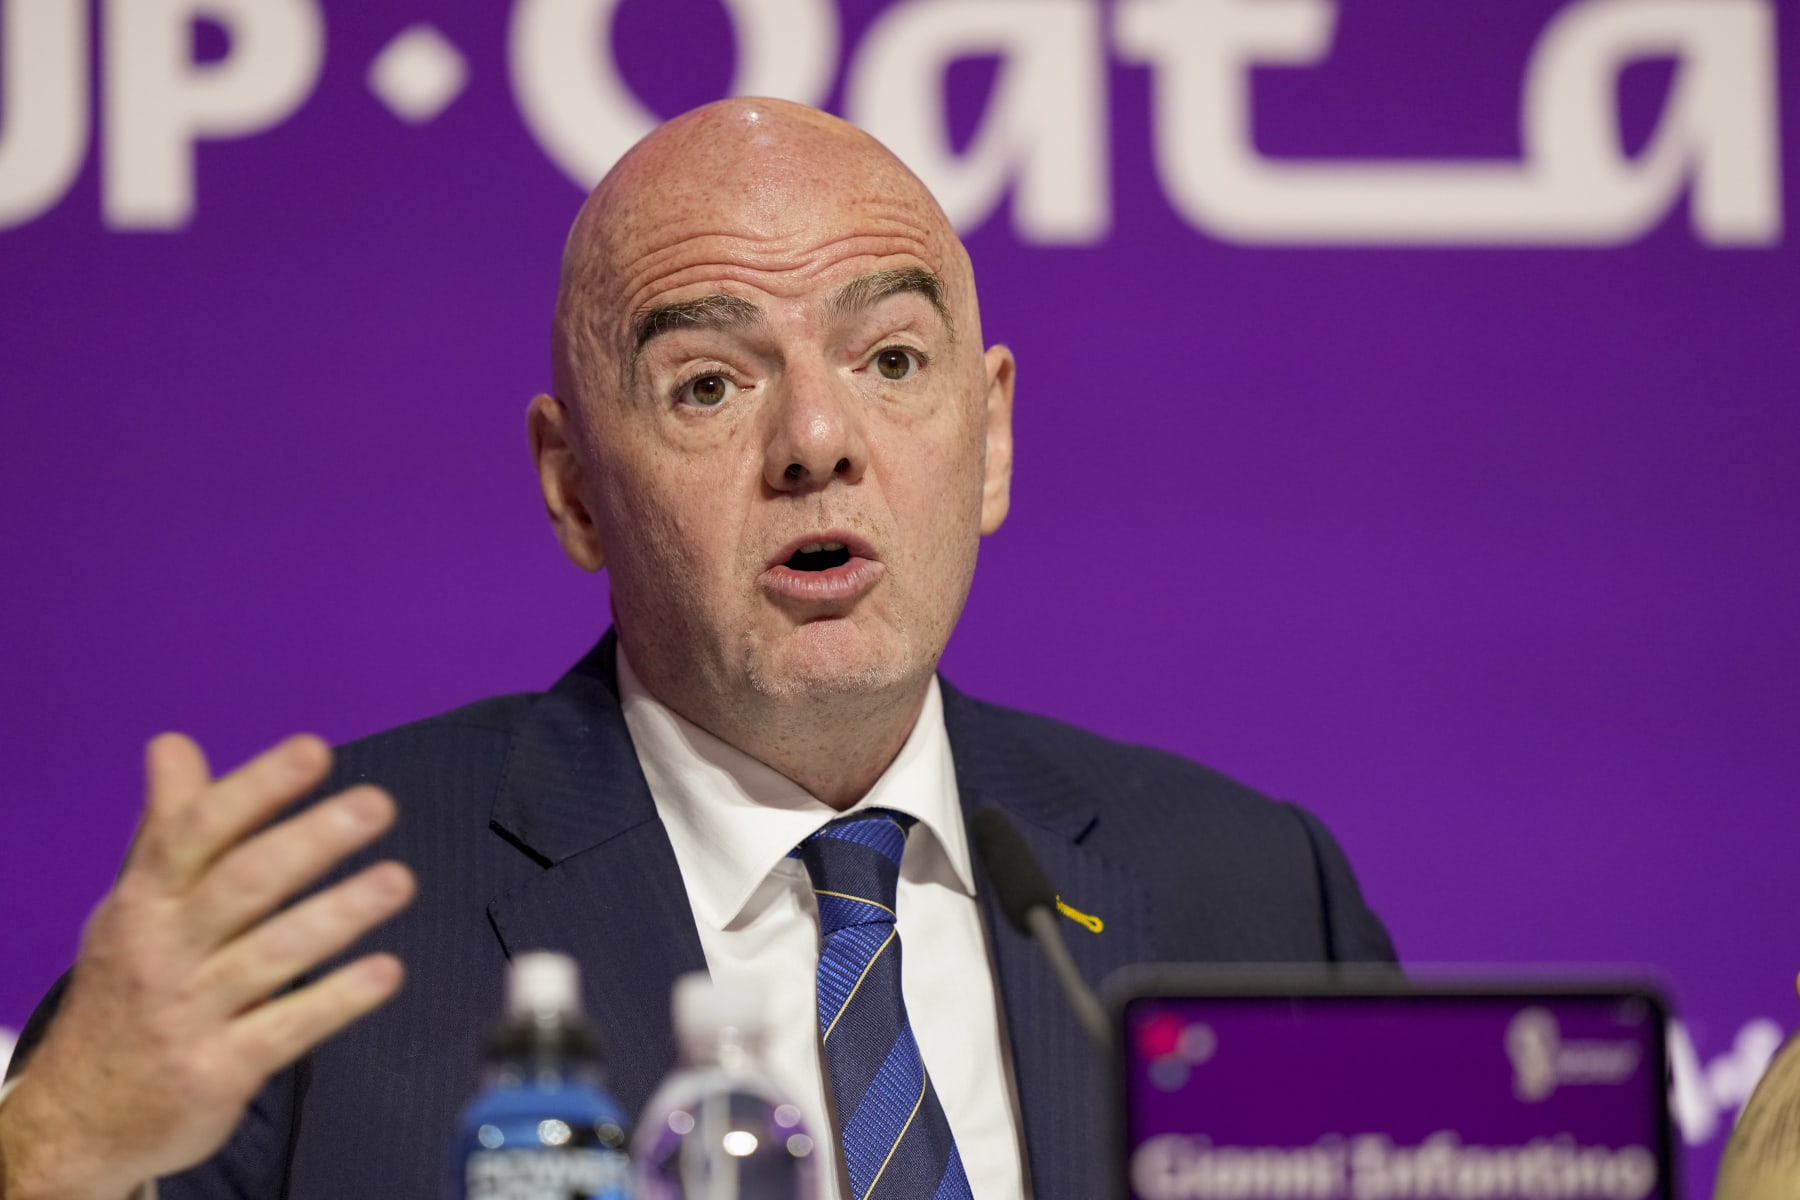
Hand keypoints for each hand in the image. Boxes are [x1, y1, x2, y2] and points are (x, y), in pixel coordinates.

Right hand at [0, 734, 415, 1199]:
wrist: (74, 1119)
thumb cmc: (125, 989)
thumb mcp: (133, 906)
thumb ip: (167, 827)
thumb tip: (172, 744)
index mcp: (144, 901)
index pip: (195, 831)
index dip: (256, 788)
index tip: (313, 752)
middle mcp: (163, 950)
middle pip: (241, 884)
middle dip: (310, 840)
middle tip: (376, 805)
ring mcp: (189, 1013)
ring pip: (271, 954)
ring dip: (339, 914)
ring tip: (398, 880)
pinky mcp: (217, 1071)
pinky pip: (287, 1030)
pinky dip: (338, 999)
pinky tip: (386, 971)